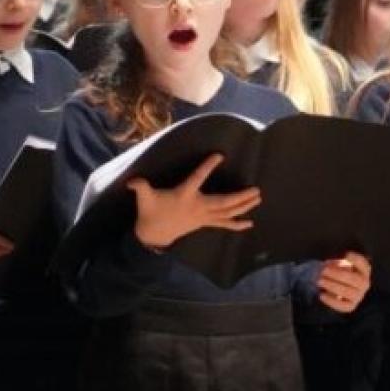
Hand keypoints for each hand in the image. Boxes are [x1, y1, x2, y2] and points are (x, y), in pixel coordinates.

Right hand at [129, 153, 260, 249]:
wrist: (153, 235)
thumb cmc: (150, 212)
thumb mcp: (144, 198)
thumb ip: (140, 187)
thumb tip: (131, 182)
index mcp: (184, 195)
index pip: (197, 178)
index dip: (207, 167)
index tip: (219, 155)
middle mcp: (197, 207)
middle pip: (223, 202)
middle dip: (240, 197)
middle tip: (256, 190)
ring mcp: (203, 217)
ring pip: (227, 213)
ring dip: (243, 206)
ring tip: (257, 198)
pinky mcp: (204, 223)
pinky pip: (223, 225)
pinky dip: (237, 225)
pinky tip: (250, 223)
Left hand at [317, 252, 371, 313]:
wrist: (338, 289)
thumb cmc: (339, 273)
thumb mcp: (340, 266)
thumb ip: (337, 265)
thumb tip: (330, 266)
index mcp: (364, 272)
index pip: (364, 265)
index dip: (357, 260)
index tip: (347, 254)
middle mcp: (364, 285)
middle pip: (354, 279)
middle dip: (338, 274)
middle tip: (324, 271)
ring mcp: (358, 296)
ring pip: (348, 292)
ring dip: (333, 286)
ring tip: (319, 281)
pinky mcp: (350, 306)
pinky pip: (342, 306)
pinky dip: (331, 301)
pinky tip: (322, 295)